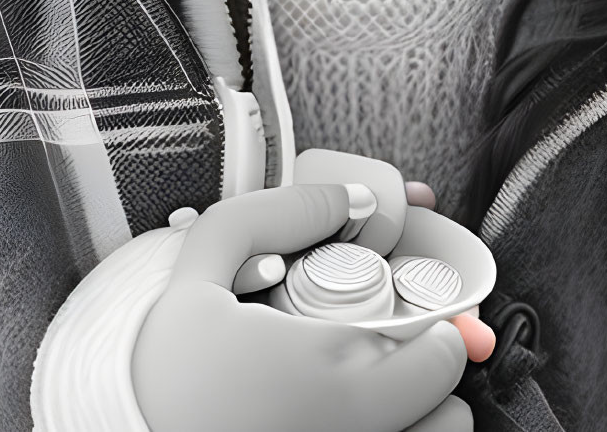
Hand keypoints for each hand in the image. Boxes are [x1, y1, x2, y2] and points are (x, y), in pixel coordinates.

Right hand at [132, 183, 469, 431]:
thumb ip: (278, 215)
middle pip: (449, 416)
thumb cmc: (156, 364)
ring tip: (372, 400)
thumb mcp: (203, 264)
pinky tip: (341, 426)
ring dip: (417, 423)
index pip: (444, 359)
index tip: (413, 319)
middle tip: (392, 359)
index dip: (437, 330)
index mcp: (330, 377)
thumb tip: (353, 197)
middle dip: (429, 379)